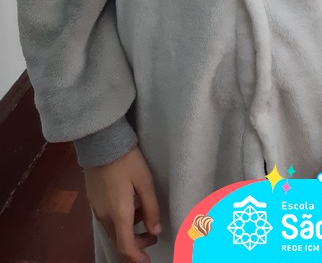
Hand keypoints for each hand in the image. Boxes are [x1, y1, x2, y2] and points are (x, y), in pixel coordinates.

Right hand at [84, 145, 161, 262]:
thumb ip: (151, 208)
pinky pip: (108, 220)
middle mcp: (105, 216)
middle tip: (151, 235)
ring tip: (144, 216)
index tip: (147, 260)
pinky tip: (131, 205)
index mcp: (119, 214)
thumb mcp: (145, 181)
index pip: (126, 247)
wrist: (101, 142)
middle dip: (136, 245)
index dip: (137, 258)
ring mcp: (97, 209)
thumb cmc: (126, 160)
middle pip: (119, 242)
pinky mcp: (94, 201)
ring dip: (128, 232)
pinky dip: (121, 222)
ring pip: (113, 232)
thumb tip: (156, 230)